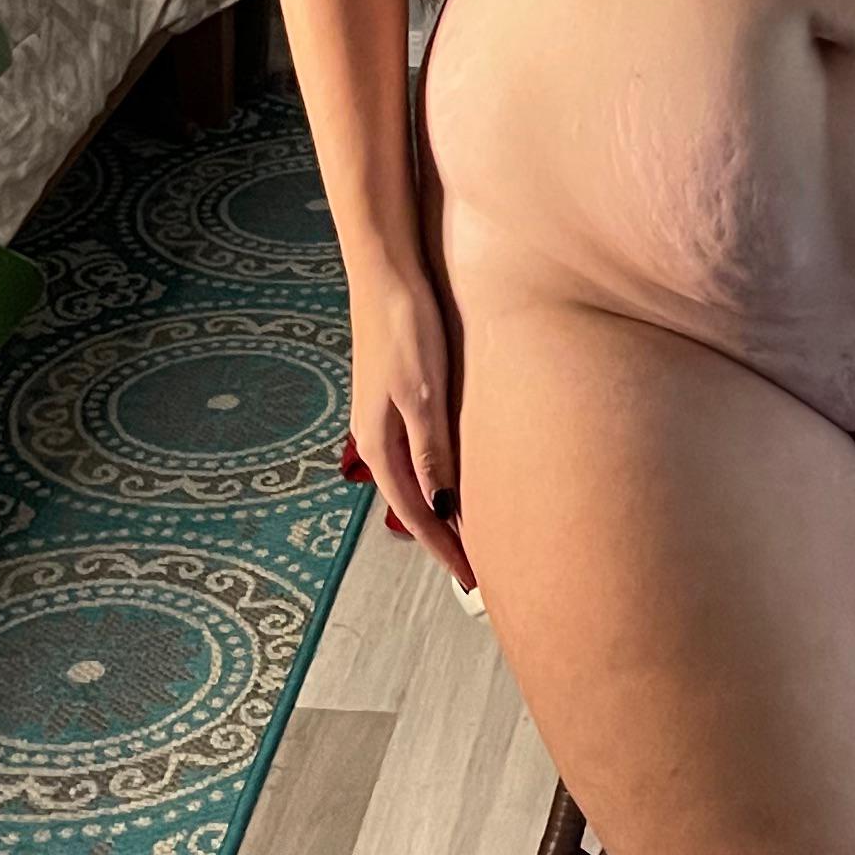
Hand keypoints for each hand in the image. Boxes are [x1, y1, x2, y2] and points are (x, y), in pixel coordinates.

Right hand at [349, 261, 473, 591]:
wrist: (386, 273)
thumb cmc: (407, 329)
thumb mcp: (423, 394)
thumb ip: (432, 452)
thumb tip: (442, 508)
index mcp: (381, 443)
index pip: (417, 513)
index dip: (445, 548)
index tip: (473, 580)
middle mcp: (377, 436)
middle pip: (413, 502)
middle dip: (443, 537)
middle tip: (477, 569)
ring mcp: (384, 416)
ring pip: (416, 478)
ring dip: (441, 508)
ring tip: (472, 534)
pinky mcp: (397, 396)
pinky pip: (418, 453)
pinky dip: (439, 476)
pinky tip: (457, 476)